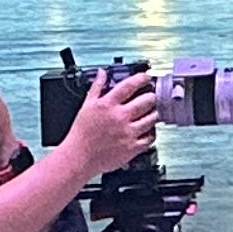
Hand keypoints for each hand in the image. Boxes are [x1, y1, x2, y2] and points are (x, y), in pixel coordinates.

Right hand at [59, 67, 160, 181]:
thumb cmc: (81, 134)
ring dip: (154, 113)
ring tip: (151, 112)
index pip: (130, 85)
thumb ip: (96, 87)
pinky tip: (148, 130)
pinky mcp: (131, 147)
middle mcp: (120, 117)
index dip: (142, 78)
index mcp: (108, 104)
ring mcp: (127, 132)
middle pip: (146, 100)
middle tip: (151, 96)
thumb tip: (102, 73)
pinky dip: (152, 132)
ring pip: (152, 118)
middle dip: (151, 96)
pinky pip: (150, 138)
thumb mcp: (86, 106)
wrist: (78, 157)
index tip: (146, 77)